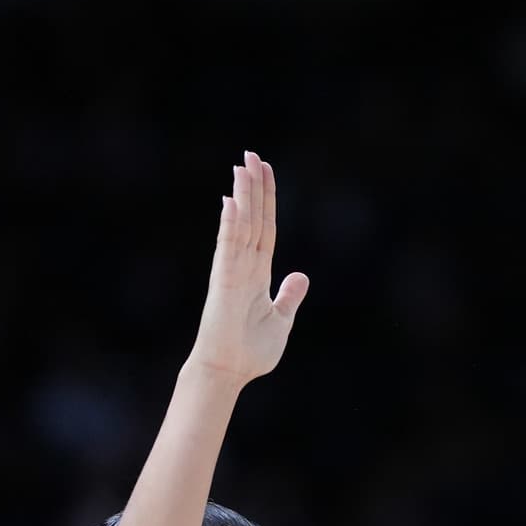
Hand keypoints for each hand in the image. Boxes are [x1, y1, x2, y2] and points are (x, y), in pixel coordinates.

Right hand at [184, 150, 309, 383]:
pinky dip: (230, 224)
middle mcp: (244, 266)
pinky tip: (232, 200)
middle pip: (252, 218)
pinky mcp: (224, 282)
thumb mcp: (281, 320)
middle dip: (254, 187)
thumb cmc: (250, 351)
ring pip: (241, 225)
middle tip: (252, 154)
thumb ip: (289, 296)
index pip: (265, 228)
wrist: (229, 372)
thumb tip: (301, 276)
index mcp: (258, 273)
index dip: (267, 200)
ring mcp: (233, 272)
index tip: (265, 172)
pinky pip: (228, 248)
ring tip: (244, 165)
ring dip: (243, 195)